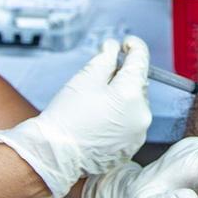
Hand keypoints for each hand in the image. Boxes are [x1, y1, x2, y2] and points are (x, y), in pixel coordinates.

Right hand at [0, 36, 152, 197]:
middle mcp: (142, 115)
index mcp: (132, 95)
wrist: (55, 155)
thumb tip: (113, 47)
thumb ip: (105, 58)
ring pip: (134, 105)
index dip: (135, 47)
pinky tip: (99, 118)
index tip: (127, 42)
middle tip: (102, 74)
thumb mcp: (85, 78)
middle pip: (137, 84)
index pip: (140, 62)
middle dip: (123, 75)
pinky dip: (119, 116)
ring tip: (96, 102)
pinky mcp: (131, 148)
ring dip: (121, 97)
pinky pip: (129, 123)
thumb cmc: (67, 115)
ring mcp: (138, 134)